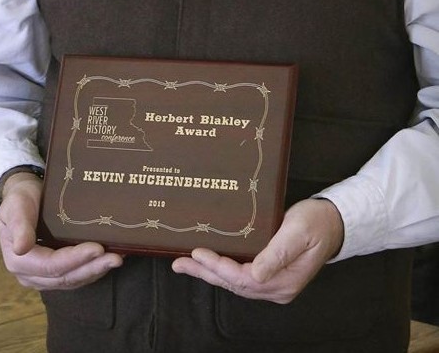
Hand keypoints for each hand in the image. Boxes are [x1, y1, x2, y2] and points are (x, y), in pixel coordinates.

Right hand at [0, 171, 122, 289]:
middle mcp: (29, 275)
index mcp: (17, 261)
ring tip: (117, 259)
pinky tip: (107, 260)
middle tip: (116, 258)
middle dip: (92, 268)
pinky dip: (92, 269)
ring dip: (95, 271)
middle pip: (65, 277)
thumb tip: (20, 248)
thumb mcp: (16, 206)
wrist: (21, 199)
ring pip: (72, 280)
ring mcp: (41, 278)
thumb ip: (19, 225)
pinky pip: (75, 277)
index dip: (75, 259)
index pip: (51, 266)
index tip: (97, 248)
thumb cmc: (19, 198)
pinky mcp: (54, 274)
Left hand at [171, 198, 343, 303]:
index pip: (244, 279)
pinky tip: (206, 262)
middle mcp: (276, 288)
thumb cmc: (315, 223)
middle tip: (179, 263)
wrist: (332, 223)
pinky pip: (239, 276)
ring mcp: (272, 283)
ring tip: (184, 263)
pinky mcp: (268, 274)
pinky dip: (220, 269)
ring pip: (234, 282)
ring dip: (209, 272)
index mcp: (284, 281)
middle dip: (205, 273)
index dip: (219, 267)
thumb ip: (277, 253)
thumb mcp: (298, 232)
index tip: (198, 252)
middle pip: (234, 284)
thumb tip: (256, 274)